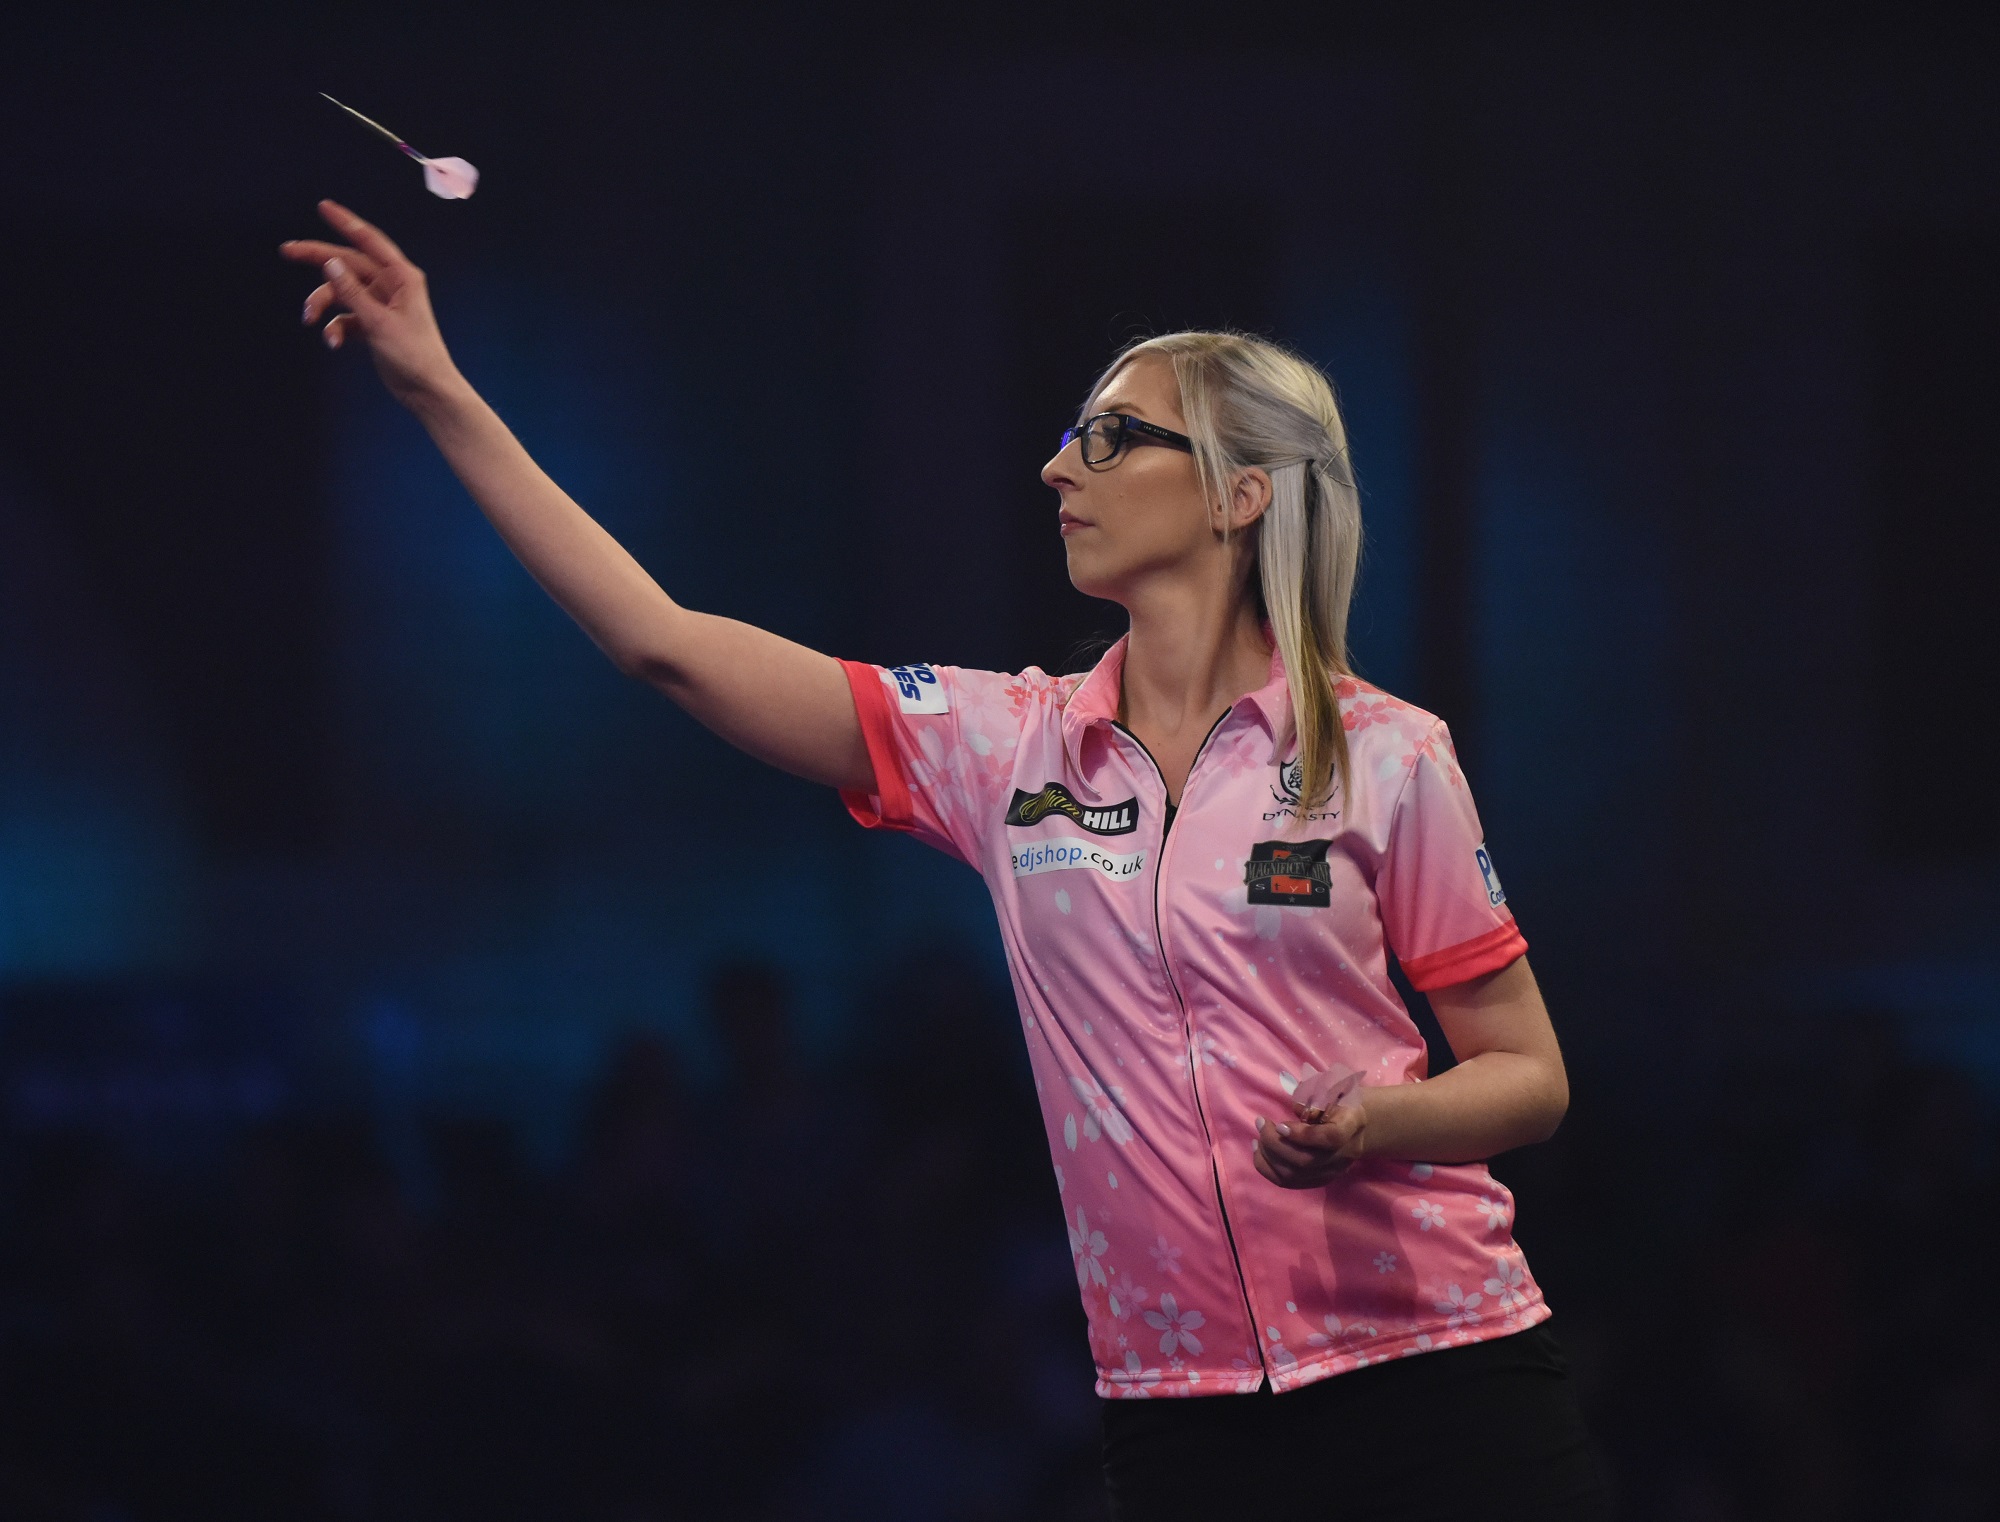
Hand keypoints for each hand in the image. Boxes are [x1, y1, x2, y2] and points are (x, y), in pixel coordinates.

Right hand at [281, 200, 458, 406]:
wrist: (428, 391)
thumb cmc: (413, 356)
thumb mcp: (378, 322)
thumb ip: (352, 292)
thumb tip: (330, 262)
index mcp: (402, 277)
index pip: (369, 241)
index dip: (346, 222)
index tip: (323, 206)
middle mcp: (392, 286)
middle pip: (347, 264)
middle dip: (318, 260)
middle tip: (286, 251)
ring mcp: (382, 305)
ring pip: (342, 292)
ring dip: (323, 304)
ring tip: (309, 320)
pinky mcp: (373, 325)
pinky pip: (345, 317)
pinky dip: (335, 327)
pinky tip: (332, 342)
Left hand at [1251, 1099, 1366, 1187]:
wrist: (1361, 1127)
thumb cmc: (1341, 1101)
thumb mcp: (1333, 1088)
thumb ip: (1315, 1096)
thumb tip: (1295, 1108)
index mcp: (1351, 1124)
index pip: (1331, 1138)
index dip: (1302, 1135)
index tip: (1279, 1124)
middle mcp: (1344, 1154)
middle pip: (1306, 1161)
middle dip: (1274, 1143)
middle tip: (1260, 1123)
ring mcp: (1332, 1172)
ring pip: (1293, 1174)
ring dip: (1268, 1156)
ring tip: (1257, 1137)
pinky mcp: (1318, 1180)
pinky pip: (1288, 1182)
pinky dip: (1267, 1168)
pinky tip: (1258, 1151)